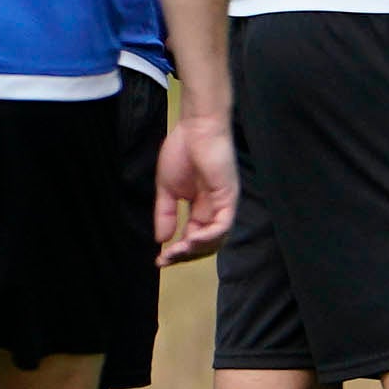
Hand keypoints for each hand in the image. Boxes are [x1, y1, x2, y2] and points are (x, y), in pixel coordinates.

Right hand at [153, 111, 236, 264]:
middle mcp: (216, 209)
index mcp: (202, 208)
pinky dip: (208, 236)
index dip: (178, 252)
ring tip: (176, 253)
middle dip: (186, 255)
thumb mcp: (167, 189)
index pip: (193, 238)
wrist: (195, 128)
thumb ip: (165, 214)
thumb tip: (160, 240)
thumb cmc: (182, 151)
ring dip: (196, 250)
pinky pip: (223, 224)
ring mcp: (224, 204)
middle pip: (206, 244)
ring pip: (217, 239)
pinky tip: (190, 240)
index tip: (159, 261)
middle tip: (166, 260)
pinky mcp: (228, 196)